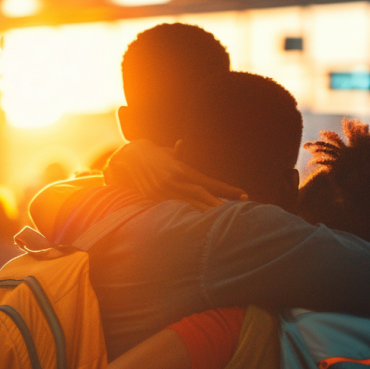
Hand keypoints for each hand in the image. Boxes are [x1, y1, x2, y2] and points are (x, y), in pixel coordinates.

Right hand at [104, 140, 247, 210]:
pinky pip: (175, 211)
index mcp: (181, 170)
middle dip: (220, 205)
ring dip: (206, 214)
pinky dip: (187, 217)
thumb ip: (177, 153)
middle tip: (238, 213)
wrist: (125, 159)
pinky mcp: (155, 201)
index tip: (244, 195)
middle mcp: (174, 182)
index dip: (227, 189)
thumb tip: (182, 144)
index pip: (209, 182)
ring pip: (190, 206)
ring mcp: (164, 193)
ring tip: (223, 222)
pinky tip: (198, 225)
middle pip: (202, 196)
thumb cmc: (152, 156)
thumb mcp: (166, 154)